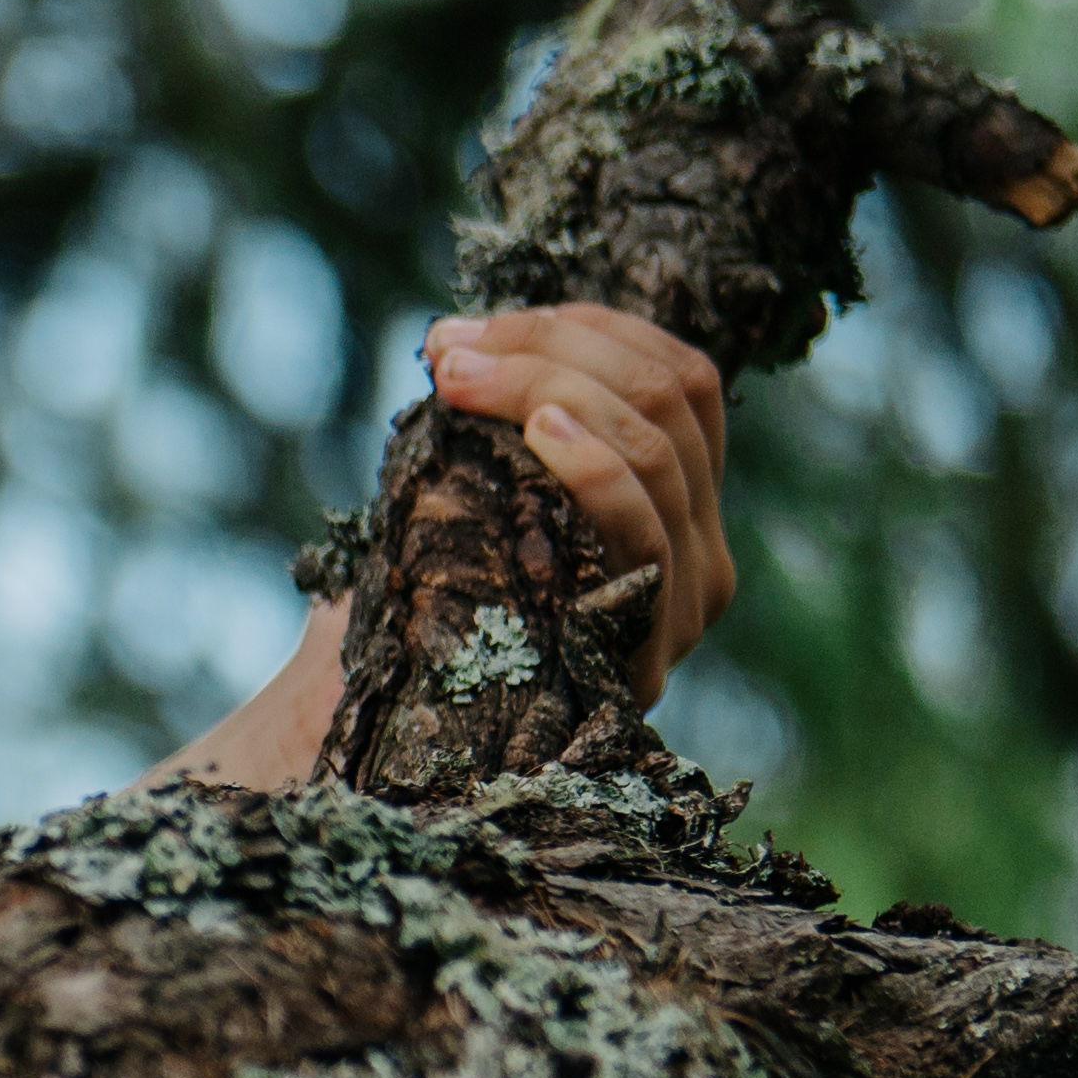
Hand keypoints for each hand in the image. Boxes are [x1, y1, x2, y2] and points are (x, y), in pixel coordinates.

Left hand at [421, 305, 738, 694]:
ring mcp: (684, 604)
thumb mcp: (458, 512)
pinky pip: (646, 534)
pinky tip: (539, 429)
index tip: (480, 323)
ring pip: (659, 449)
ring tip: (463, 375)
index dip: (591, 331)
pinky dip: (594, 468)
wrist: (379, 754)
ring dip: (551, 387)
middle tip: (446, 347)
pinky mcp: (652, 654)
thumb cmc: (413, 625)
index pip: (679, 383)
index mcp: (676, 506)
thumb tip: (455, 339)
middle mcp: (698, 553)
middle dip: (552, 348)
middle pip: (669, 398)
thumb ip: (489, 435)